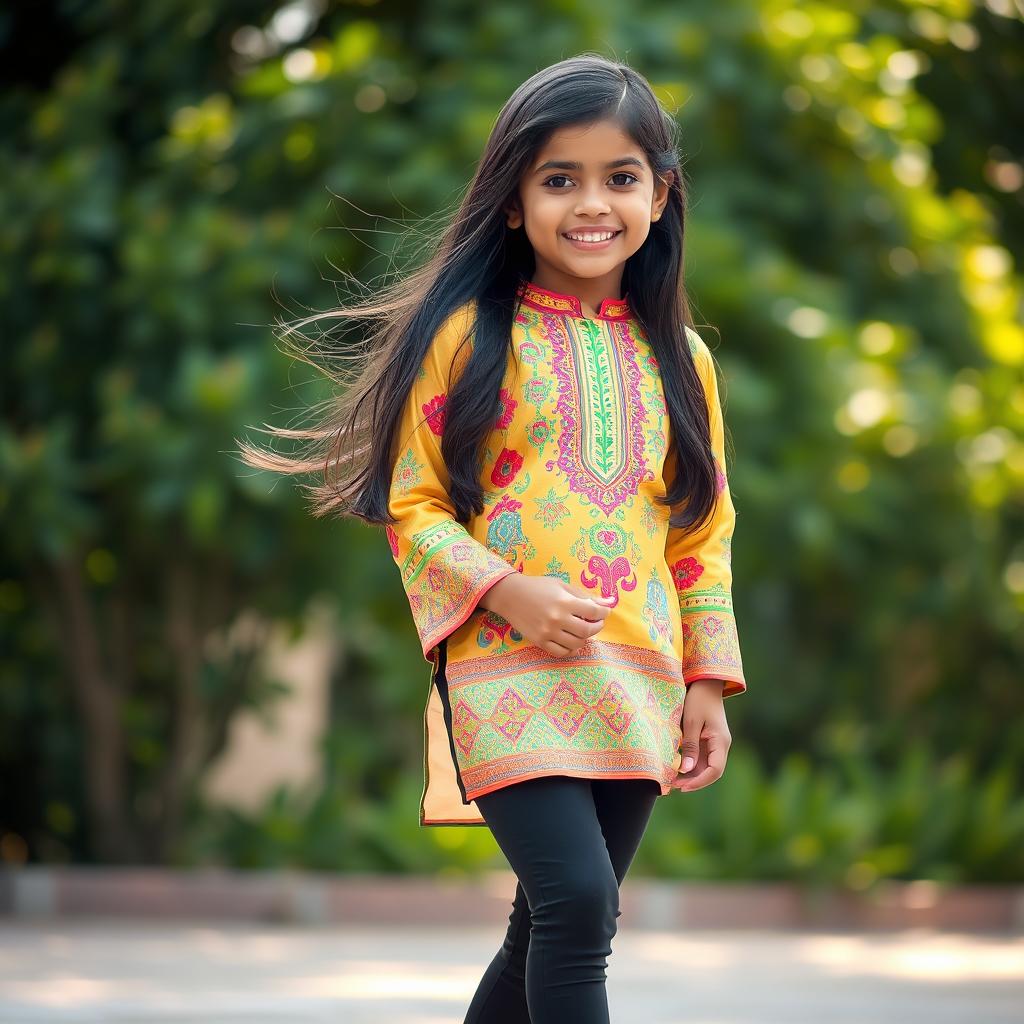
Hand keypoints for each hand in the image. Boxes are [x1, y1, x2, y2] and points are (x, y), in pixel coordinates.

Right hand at [480, 573, 614, 656]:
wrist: (510, 595)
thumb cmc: (538, 587)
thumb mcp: (562, 586)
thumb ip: (585, 595)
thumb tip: (609, 602)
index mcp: (564, 601)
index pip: (594, 612)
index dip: (604, 612)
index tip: (604, 611)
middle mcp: (557, 619)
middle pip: (588, 630)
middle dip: (597, 626)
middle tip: (596, 622)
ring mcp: (548, 632)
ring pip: (576, 644)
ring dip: (585, 638)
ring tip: (583, 630)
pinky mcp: (539, 641)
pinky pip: (561, 652)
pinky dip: (571, 649)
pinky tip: (572, 641)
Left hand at [670, 678, 730, 791]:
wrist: (705, 683)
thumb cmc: (698, 700)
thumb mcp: (691, 722)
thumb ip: (690, 746)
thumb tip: (686, 770)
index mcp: (721, 742)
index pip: (715, 771)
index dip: (699, 782)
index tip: (682, 787)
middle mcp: (721, 746)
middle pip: (710, 772)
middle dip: (693, 781)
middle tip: (672, 785)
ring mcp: (714, 744)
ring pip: (705, 766)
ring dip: (691, 774)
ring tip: (671, 779)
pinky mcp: (707, 741)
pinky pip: (700, 758)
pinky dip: (690, 765)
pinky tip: (676, 767)